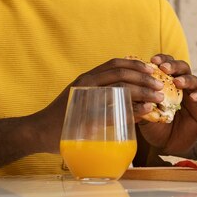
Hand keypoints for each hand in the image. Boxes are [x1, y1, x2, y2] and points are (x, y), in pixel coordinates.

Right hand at [32, 56, 170, 152]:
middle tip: (160, 85)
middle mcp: (86, 83)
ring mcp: (84, 99)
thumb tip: (128, 94)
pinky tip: (145, 112)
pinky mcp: (85, 116)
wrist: (36, 133)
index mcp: (87, 78)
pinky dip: (132, 110)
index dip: (136, 64)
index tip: (152, 69)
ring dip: (142, 92)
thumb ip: (101, 94)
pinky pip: (114, 111)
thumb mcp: (83, 99)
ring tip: (158, 98)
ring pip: (120, 89)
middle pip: (121, 73)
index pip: (115, 63)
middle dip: (144, 78)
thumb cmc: (63, 118)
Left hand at [135, 54, 196, 154]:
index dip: (162, 60)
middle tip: (164, 68)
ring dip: (186, 79)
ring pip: (194, 79)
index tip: (152, 61)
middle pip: (182, 67)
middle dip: (174, 65)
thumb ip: (140, 103)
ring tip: (177, 82)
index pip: (167, 65)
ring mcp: (194, 94)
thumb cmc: (156, 127)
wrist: (167, 146)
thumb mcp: (145, 113)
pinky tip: (193, 97)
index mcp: (168, 83)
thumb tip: (131, 92)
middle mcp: (182, 86)